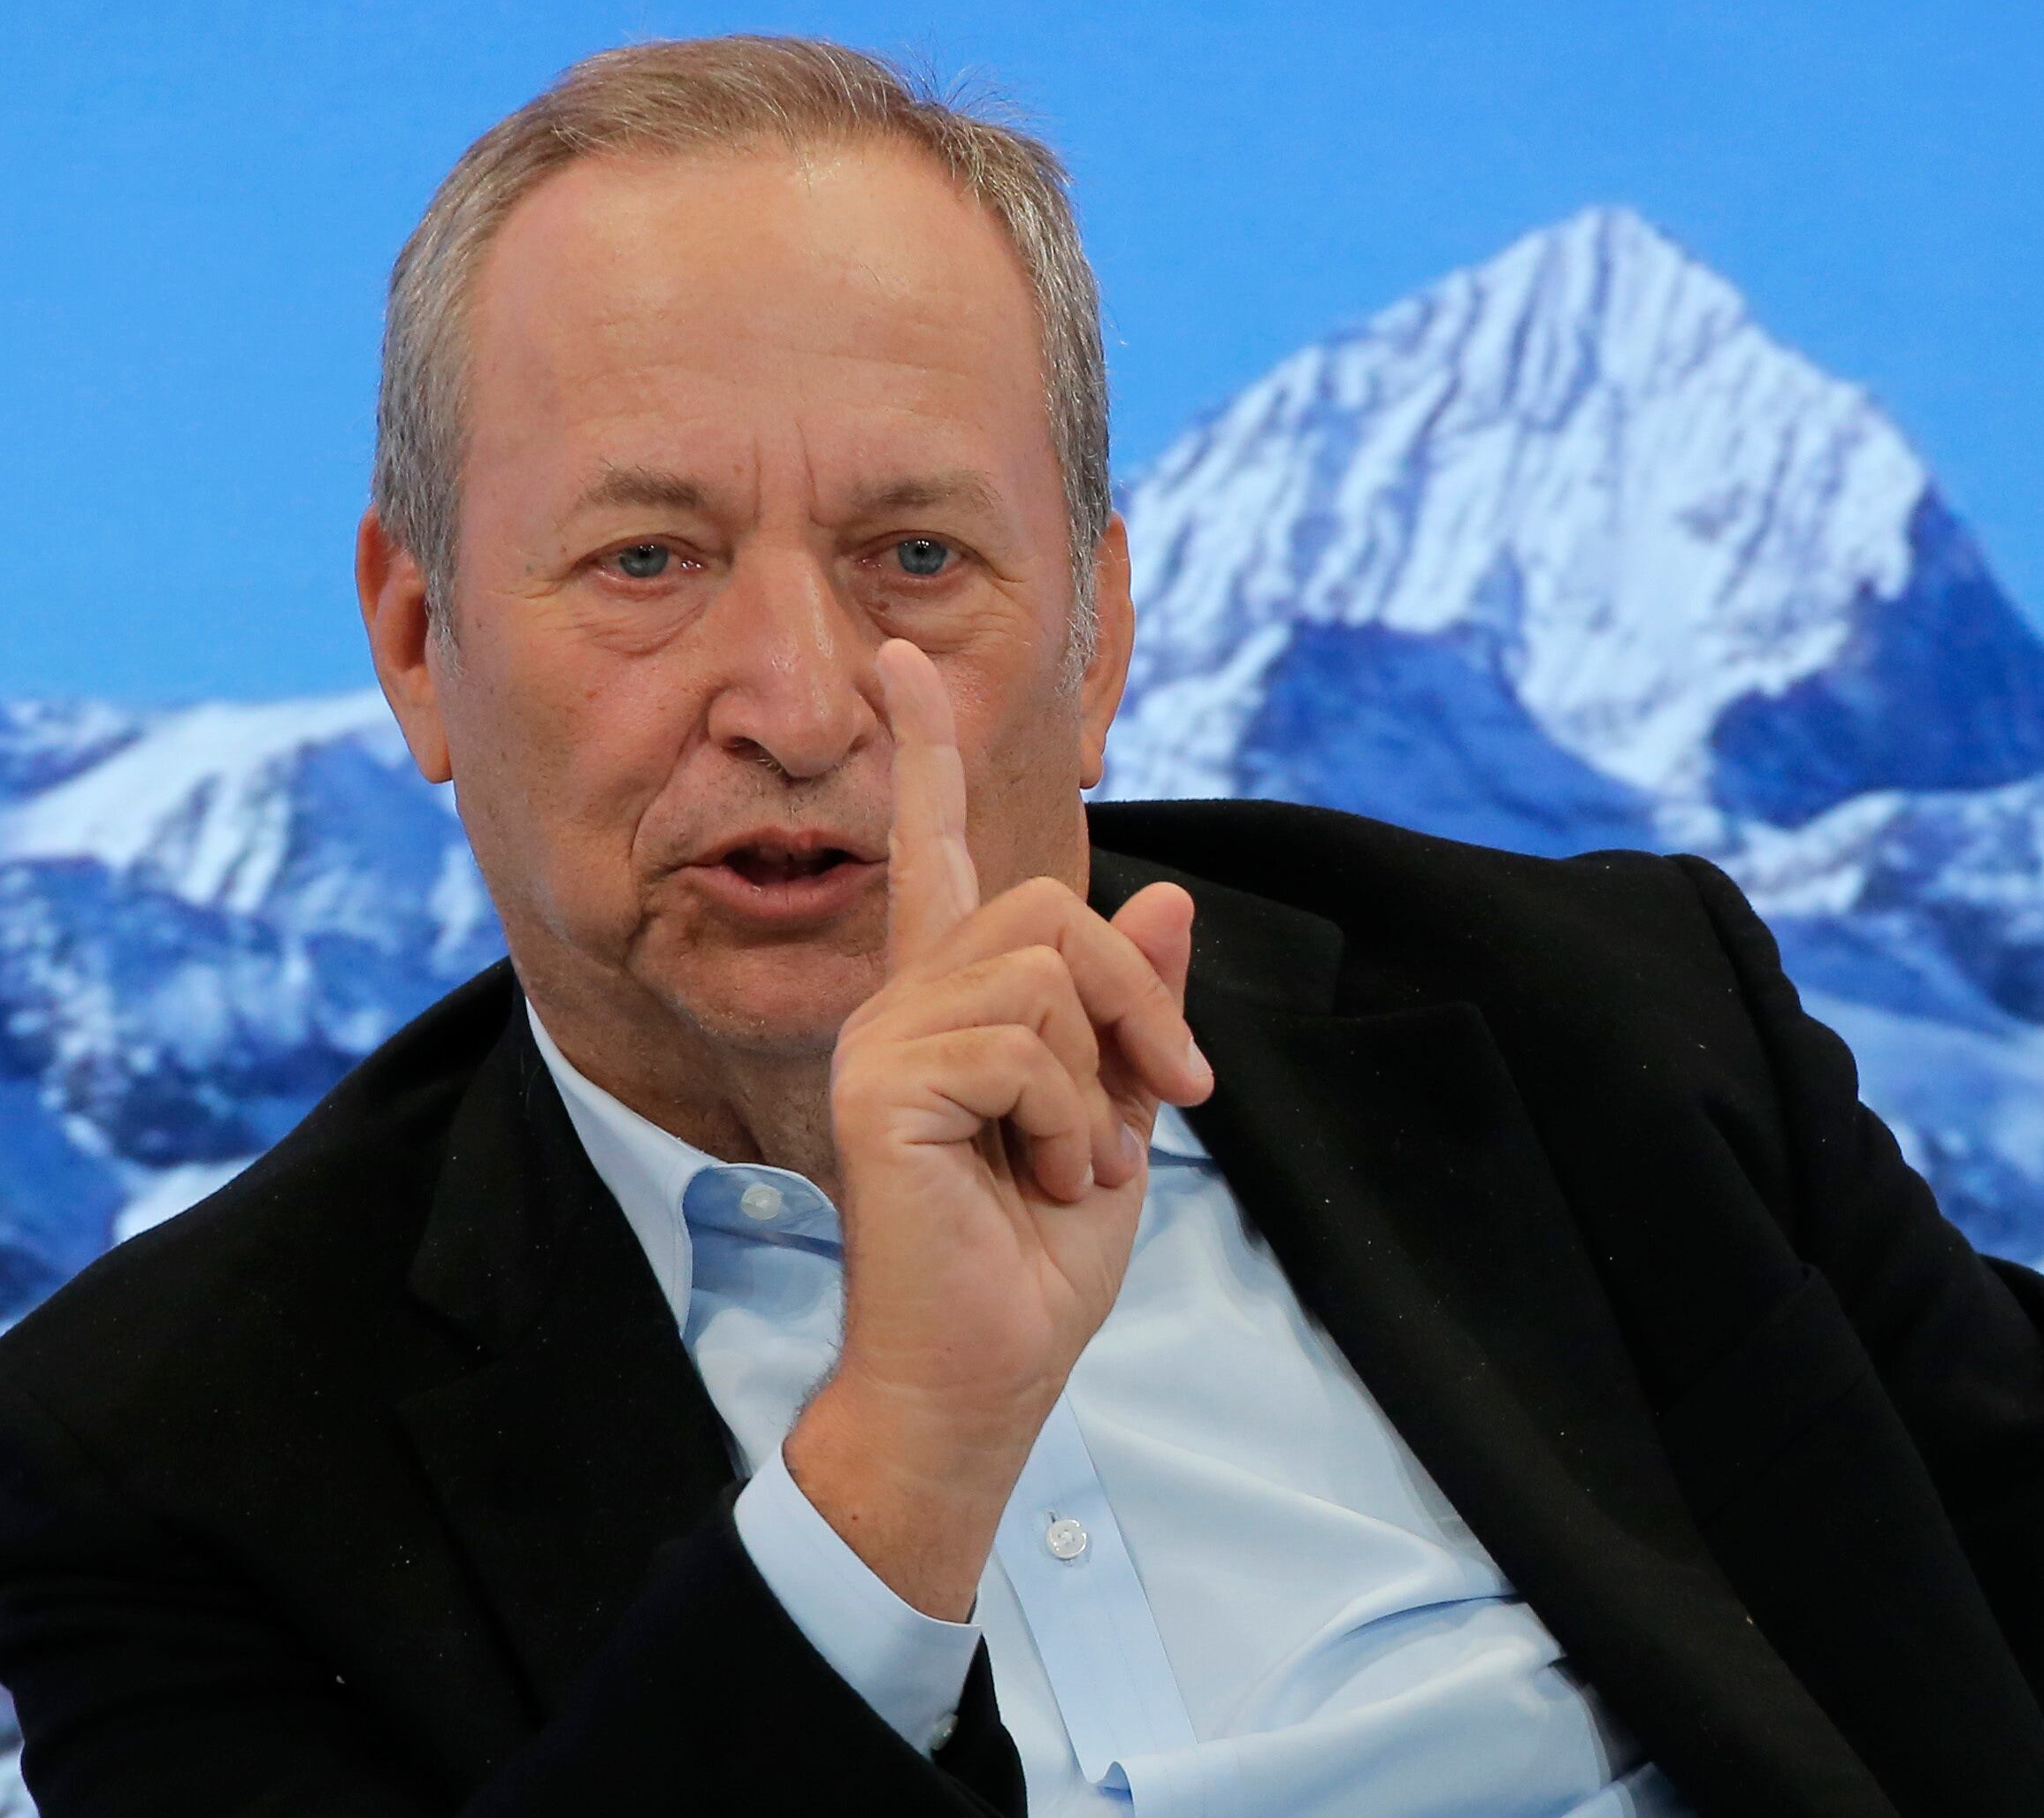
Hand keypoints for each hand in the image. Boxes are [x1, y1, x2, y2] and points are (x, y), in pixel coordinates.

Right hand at [781, 638, 1212, 1618]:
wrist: (981, 1382)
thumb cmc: (1033, 1266)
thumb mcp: (1116, 1117)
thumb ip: (1133, 1011)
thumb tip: (1163, 893)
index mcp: (948, 1006)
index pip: (932, 851)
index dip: (923, 751)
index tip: (903, 660)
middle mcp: (901, 1004)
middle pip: (1048, 906)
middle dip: (1138, 998)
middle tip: (1162, 1099)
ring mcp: (882, 1040)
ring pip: (1044, 970)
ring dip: (1099, 1082)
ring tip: (1076, 1166)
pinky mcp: (880, 1086)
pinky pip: (1021, 1042)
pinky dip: (1070, 1120)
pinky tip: (1047, 1181)